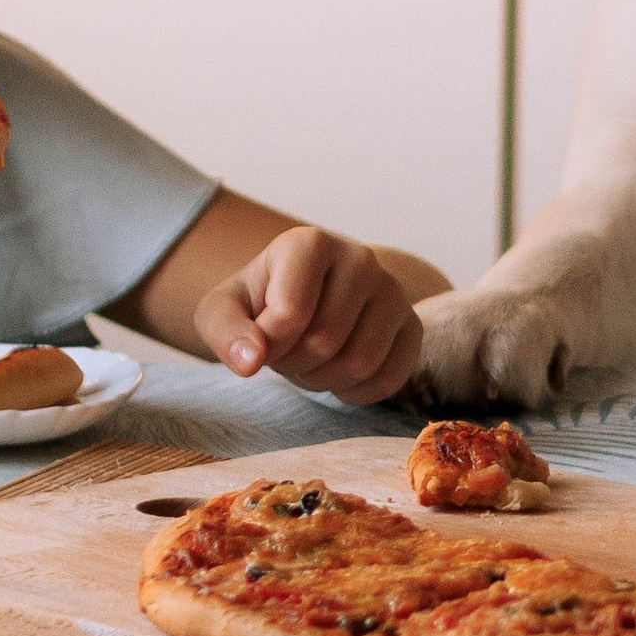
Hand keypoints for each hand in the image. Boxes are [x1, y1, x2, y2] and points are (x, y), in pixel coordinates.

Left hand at [192, 226, 423, 403]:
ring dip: (324, 381)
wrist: (305, 298)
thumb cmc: (260, 302)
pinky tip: (338, 375)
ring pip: (360, 364)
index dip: (266, 347)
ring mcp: (393, 290)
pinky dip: (356, 393)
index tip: (259, 340)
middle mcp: (360, 258)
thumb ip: (224, 330)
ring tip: (310, 361)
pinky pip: (389, 378)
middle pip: (325, 343)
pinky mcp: (413, 325)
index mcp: (310, 243)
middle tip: (286, 353)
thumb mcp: (223, 310)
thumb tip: (250, 360)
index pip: (288, 316)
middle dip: (295, 365)